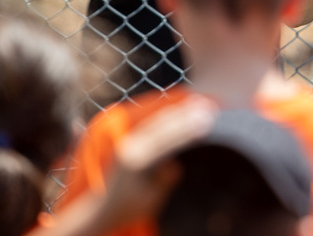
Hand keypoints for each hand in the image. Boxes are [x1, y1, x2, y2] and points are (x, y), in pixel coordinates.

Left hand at [99, 97, 217, 227]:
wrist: (103, 208)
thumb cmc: (129, 208)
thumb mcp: (150, 200)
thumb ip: (164, 180)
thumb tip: (176, 164)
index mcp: (136, 161)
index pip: (166, 140)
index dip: (187, 130)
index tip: (207, 123)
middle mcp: (131, 146)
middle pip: (162, 125)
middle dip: (186, 115)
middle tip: (209, 108)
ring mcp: (130, 140)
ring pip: (157, 119)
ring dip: (179, 110)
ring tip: (200, 103)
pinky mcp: (131, 138)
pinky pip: (153, 121)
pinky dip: (169, 113)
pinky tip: (182, 108)